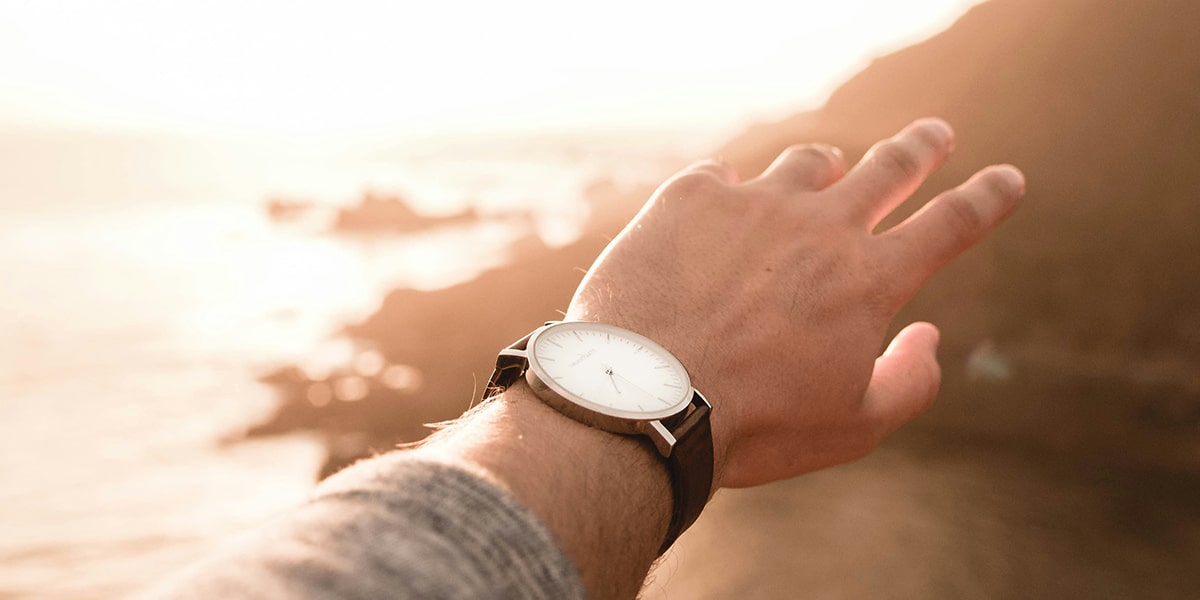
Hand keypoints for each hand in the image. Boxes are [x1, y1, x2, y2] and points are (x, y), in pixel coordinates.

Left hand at [566, 118, 1024, 488]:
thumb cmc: (755, 425)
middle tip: (934, 135)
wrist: (647, 399)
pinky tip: (720, 204)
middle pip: (889, 168)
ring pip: (806, 164)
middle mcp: (821, 226)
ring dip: (825, 168)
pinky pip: (721, 175)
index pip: (951, 224)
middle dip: (920, 149)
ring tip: (827, 170)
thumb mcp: (855, 427)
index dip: (987, 197)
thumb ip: (910, 381)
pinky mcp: (690, 197)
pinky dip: (730, 190)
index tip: (1006, 178)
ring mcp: (755, 203)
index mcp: (871, 279)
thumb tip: (931, 335)